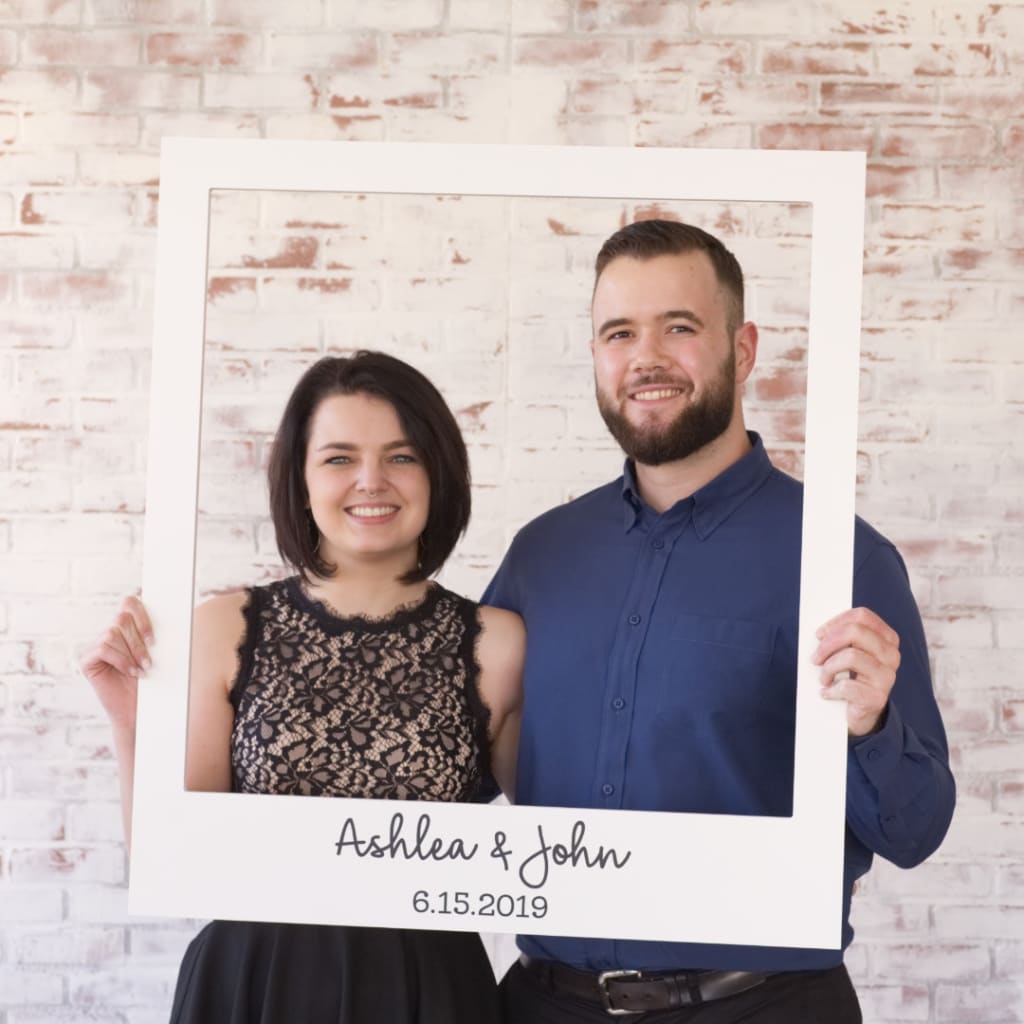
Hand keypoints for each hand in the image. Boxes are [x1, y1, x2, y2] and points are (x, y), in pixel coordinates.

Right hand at [79, 596, 153, 730]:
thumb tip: (171, 616)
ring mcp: (96, 645)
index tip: (154, 638)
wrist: (138, 710)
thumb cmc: (150, 682)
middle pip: (122, 619)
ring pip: (112, 633)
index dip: (143, 616)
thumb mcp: (157, 654)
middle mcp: (110, 633)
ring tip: (142, 669)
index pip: (130, 603)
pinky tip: (130, 672)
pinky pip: (103, 648)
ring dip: (131, 652)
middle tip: (150, 661)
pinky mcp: (87, 659)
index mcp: (128, 627)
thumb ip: (155, 634)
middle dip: (139, 640)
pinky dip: (120, 660)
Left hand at [813, 607, 899, 736]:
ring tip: (823, 678)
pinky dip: (831, 690)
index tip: (819, 634)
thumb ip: (842, 638)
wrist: (862, 714)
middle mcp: (891, 655)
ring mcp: (887, 677)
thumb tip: (820, 632)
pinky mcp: (877, 697)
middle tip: (815, 657)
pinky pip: (847, 685)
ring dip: (828, 668)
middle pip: (855, 632)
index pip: (862, 616)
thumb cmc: (852, 677)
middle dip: (828, 643)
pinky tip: (827, 693)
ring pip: (851, 656)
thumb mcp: (850, 653)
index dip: (836, 622)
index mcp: (887, 639)